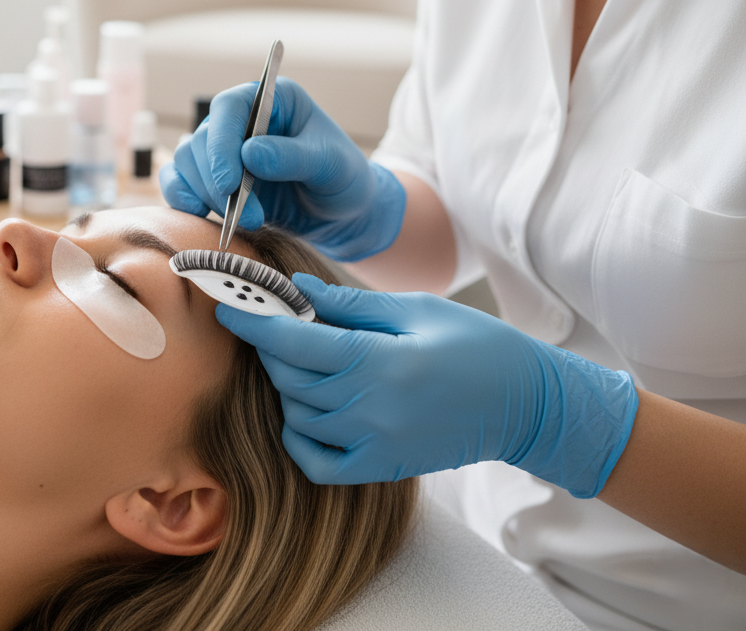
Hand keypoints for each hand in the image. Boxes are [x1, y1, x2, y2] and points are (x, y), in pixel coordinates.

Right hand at [159, 78, 405, 260]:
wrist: (342, 214)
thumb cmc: (343, 179)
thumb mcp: (331, 165)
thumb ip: (294, 157)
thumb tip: (250, 154)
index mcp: (271, 100)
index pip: (230, 108)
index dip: (221, 143)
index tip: (229, 183)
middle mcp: (241, 120)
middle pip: (201, 139)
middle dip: (216, 182)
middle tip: (247, 216)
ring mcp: (223, 150)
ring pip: (186, 162)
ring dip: (204, 195)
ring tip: (241, 222)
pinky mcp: (213, 179)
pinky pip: (180, 182)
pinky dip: (182, 199)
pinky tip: (199, 216)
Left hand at [216, 275, 638, 498]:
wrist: (527, 404)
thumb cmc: (476, 345)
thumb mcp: (416, 309)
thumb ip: (350, 305)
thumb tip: (296, 289)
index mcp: (381, 361)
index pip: (296, 342)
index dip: (256, 323)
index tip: (228, 306)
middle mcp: (372, 408)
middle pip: (291, 379)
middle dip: (272, 349)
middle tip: (272, 324)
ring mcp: (375, 443)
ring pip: (298, 415)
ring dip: (287, 386)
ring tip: (304, 361)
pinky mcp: (382, 467)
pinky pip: (317, 461)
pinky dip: (299, 437)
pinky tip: (308, 411)